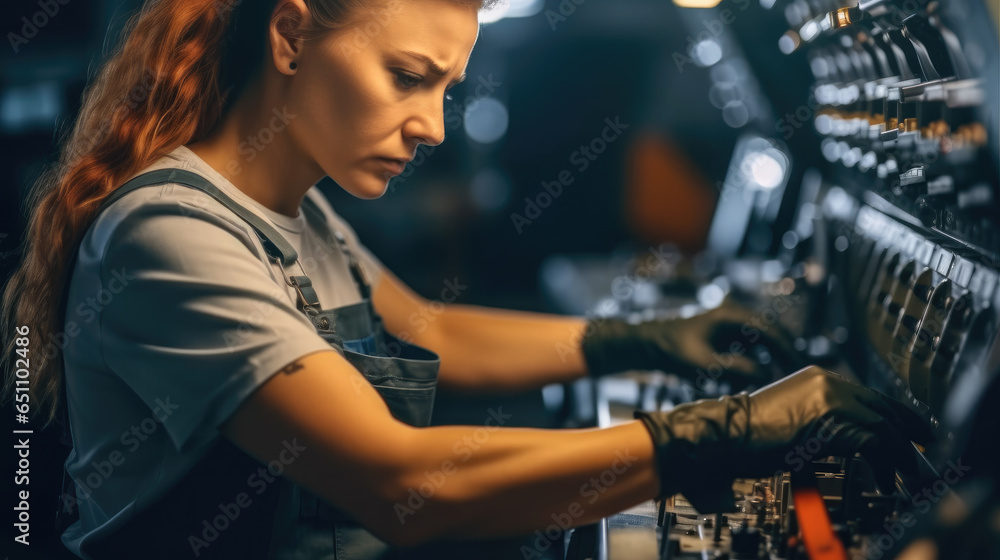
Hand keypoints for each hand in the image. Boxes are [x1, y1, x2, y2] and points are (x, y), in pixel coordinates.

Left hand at [581, 298, 805, 389]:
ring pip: (761, 344)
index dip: (788, 349)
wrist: (648, 344)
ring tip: (780, 382)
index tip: (799, 367)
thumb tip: (764, 374)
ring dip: (771, 361)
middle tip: (796, 378)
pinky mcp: (725, 337)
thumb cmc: (671, 348)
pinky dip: (756, 364)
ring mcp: (730, 326)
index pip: (771, 330)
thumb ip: (734, 367)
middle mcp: (735, 316)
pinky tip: (758, 381)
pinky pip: (749, 350)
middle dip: (784, 356)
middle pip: (771, 335)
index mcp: (732, 315)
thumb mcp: (703, 362)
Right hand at [634, 366, 932, 512]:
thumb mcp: (794, 419)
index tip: (912, 432)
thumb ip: (823, 420)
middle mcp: (828, 382)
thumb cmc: (749, 434)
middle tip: (921, 452)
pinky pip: (872, 441)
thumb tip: (854, 439)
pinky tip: (883, 476)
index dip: (895, 414)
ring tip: (902, 475)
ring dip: (898, 454)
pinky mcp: (830, 420)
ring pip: (882, 424)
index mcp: (818, 377)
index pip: (869, 394)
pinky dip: (884, 461)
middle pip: (883, 405)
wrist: (726, 432)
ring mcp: (830, 399)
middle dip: (907, 432)